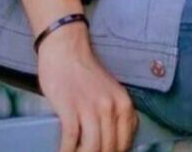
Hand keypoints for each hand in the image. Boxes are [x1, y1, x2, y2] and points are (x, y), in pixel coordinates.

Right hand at [36, 22, 138, 151]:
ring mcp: (91, 108)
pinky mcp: (70, 108)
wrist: (67, 50)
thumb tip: (116, 144)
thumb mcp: (110, 92)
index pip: (125, 143)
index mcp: (123, 104)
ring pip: (92, 149)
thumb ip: (117, 114)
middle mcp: (111, 107)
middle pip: (108, 149)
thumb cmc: (85, 74)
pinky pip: (70, 141)